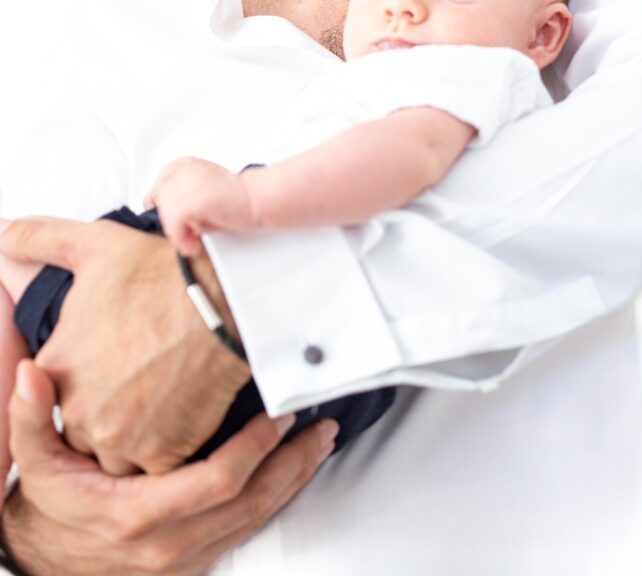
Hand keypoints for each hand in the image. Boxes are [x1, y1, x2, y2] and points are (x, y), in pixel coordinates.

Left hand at [0, 217, 250, 474]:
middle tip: (140, 370)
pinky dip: (165, 443)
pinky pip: (154, 464)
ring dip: (131, 431)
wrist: (226, 301)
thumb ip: (39, 239)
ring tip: (160, 390)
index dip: (85, 371)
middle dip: (105, 406)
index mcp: (56, 368)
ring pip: (115, 450)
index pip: (52, 390)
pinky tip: (181, 407)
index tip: (115, 351)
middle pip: (82, 424)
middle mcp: (79, 412)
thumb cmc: (161, 273)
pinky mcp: (160, 455)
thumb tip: (5, 232)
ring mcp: (120, 438)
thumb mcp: (92, 244)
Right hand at [0, 360, 336, 575]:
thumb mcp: (35, 461)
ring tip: (319, 441)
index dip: (256, 446)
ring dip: (294, 479)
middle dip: (293, 462)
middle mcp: (168, 544)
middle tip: (322, 424)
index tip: (281, 413)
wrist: (44, 564)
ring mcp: (185, 560)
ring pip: (257, 519)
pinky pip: (248, 530)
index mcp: (136, 515)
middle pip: (252, 502)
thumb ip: (32, 417)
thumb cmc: (50, 505)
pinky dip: (276, 497)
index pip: (216, 480)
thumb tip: (30, 375)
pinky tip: (292, 469)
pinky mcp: (195, 563)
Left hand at [145, 156, 249, 256]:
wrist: (258, 197)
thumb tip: (165, 215)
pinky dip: (181, 239)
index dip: (162, 204)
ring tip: (191, 239)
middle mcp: (184, 171)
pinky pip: (174, 225)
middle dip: (169, 220)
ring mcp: (188, 184)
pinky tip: (192, 244)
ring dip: (176, 232)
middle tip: (186, 233)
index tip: (168, 217)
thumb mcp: (204, 188)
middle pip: (159, 200)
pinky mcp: (193, 200)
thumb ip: (184, 195)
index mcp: (186, 164)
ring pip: (165, 214)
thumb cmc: (237, 197)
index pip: (160, 184)